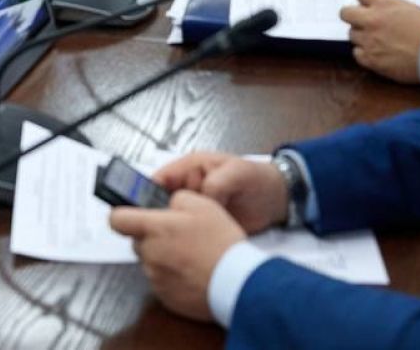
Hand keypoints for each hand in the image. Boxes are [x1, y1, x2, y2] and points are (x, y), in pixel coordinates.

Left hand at [108, 192, 246, 322]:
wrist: (235, 282)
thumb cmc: (220, 243)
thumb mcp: (203, 204)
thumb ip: (176, 199)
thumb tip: (168, 205)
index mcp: (154, 228)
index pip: (116, 219)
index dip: (121, 214)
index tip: (129, 215)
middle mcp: (149, 253)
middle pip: (138, 241)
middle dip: (152, 236)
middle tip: (178, 235)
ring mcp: (155, 277)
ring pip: (150, 261)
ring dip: (164, 256)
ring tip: (191, 255)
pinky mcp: (165, 296)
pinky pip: (161, 280)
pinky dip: (173, 276)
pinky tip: (192, 271)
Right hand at [151, 151, 289, 232]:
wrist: (278, 201)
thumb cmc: (256, 179)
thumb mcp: (237, 173)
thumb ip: (217, 182)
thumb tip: (202, 198)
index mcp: (191, 169)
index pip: (160, 179)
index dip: (146, 193)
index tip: (141, 211)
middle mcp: (188, 189)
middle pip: (160, 202)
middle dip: (156, 217)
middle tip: (153, 233)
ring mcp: (195, 209)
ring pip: (171, 220)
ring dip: (169, 230)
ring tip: (166, 245)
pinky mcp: (202, 227)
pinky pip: (186, 234)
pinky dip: (182, 242)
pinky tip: (181, 251)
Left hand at [341, 0, 419, 85]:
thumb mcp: (410, 8)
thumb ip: (391, 4)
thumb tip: (379, 3)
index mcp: (384, 4)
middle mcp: (372, 21)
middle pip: (345, 13)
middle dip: (352, 15)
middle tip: (362, 20)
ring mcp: (369, 41)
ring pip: (352, 34)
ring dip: (361, 35)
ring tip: (376, 39)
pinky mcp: (371, 59)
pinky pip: (357, 53)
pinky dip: (364, 53)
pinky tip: (376, 52)